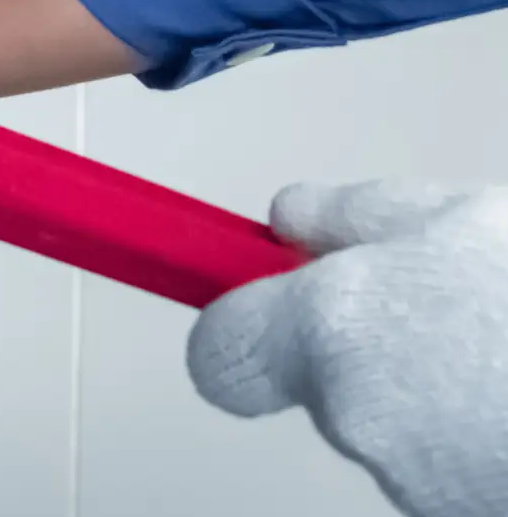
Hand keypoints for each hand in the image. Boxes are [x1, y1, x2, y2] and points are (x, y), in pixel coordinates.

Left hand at [188, 181, 507, 516]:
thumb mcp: (470, 218)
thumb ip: (360, 216)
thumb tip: (290, 214)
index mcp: (339, 330)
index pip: (220, 353)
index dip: (243, 325)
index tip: (262, 300)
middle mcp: (362, 420)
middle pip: (327, 387)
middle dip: (379, 352)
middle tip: (465, 315)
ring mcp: (423, 487)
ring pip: (405, 430)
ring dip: (452, 395)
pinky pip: (459, 472)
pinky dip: (491, 442)